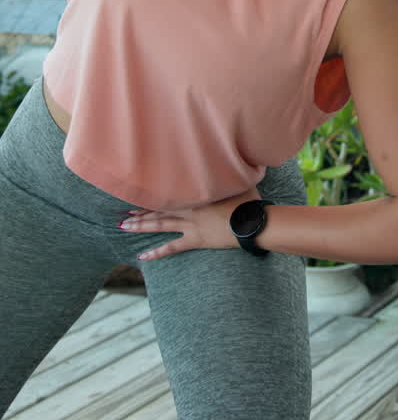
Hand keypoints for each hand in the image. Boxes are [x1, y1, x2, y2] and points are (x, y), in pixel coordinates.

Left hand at [119, 186, 262, 261]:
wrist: (251, 221)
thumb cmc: (249, 202)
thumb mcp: (239, 184)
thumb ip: (232, 177)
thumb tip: (235, 163)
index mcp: (197, 194)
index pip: (170, 194)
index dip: (154, 196)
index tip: (139, 196)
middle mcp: (189, 208)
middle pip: (159, 209)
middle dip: (140, 213)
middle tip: (124, 216)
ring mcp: (190, 225)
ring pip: (160, 225)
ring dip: (141, 226)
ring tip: (124, 227)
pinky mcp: (195, 240)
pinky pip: (172, 247)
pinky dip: (157, 252)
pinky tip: (143, 256)